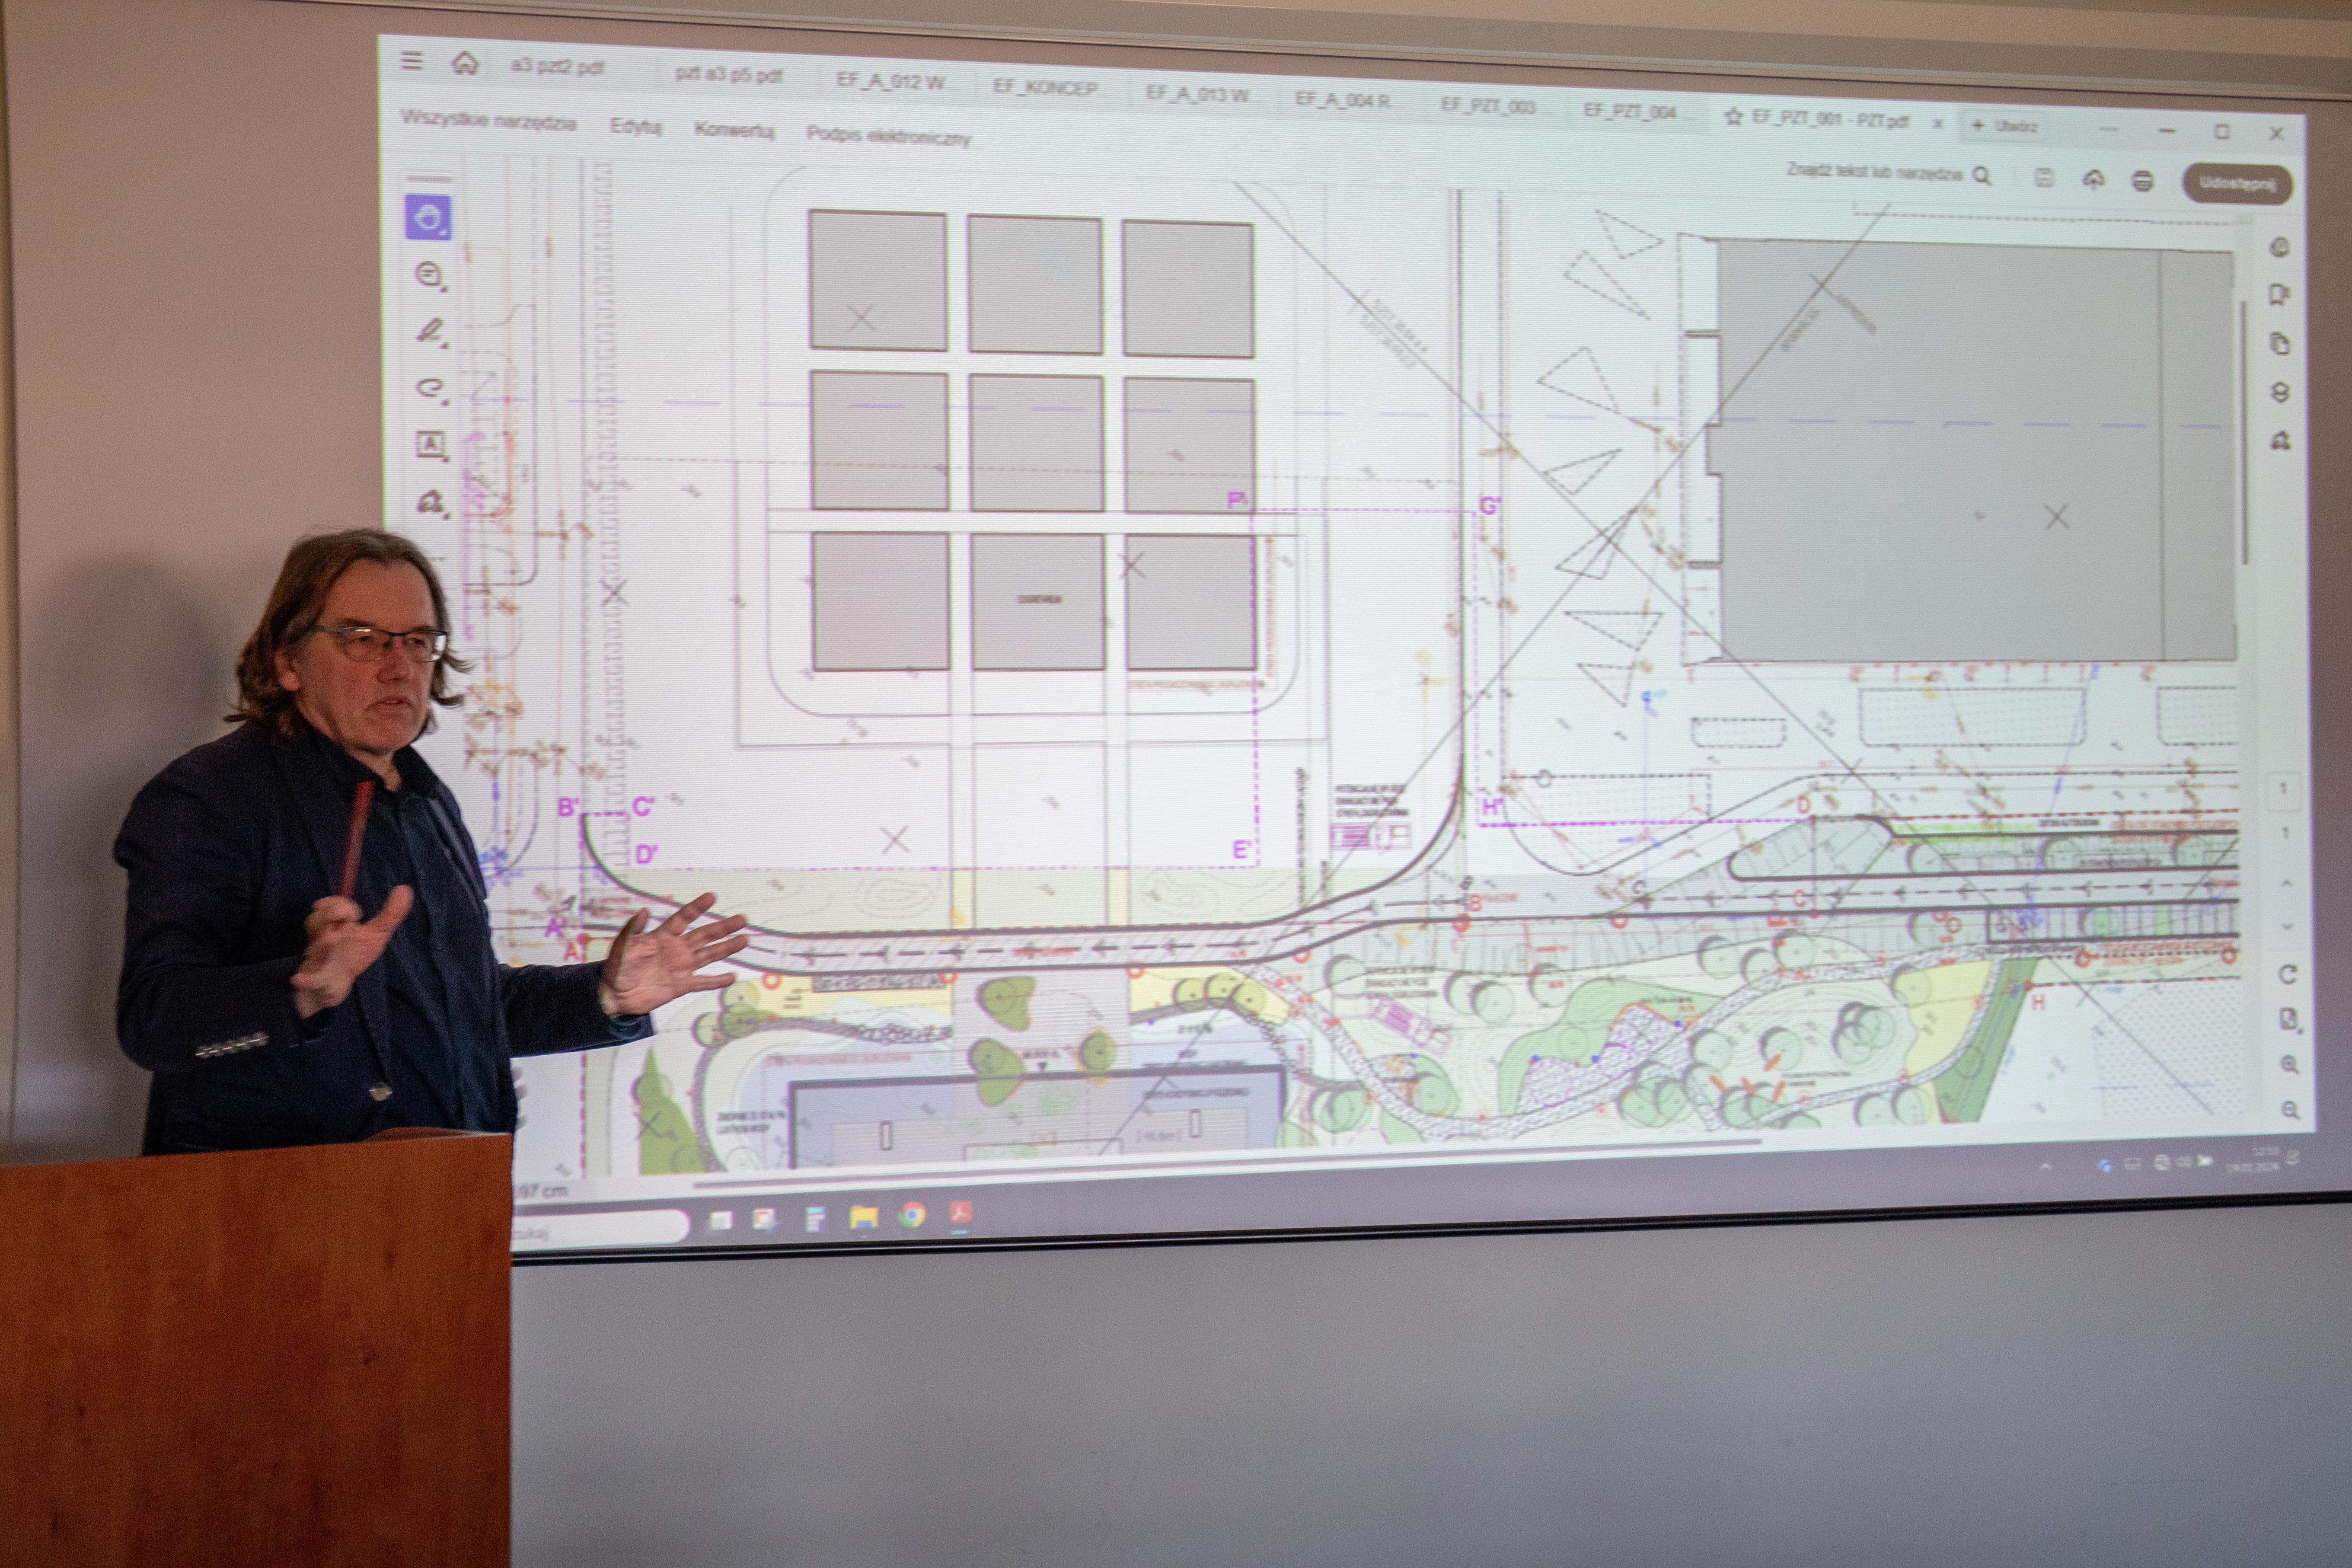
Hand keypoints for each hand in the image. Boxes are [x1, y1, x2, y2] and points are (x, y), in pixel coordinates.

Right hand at [292, 888, 412, 1017]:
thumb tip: (404, 888)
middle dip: (330, 914)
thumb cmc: (354, 954)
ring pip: (316, 948)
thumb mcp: (375, 935)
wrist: (335, 986)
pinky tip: (299, 979)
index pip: (331, 906)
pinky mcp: (317, 981)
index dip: (340, 904)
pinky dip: (306, 979)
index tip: (355, 914)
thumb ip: (389, 915)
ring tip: (331, 938)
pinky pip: (309, 979)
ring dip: (324, 943)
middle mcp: (323, 939)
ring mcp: (319, 959)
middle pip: (318, 921)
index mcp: (336, 925)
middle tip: (344, 916)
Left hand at [599, 893, 749, 1016]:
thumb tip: (644, 910)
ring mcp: (681, 968)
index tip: (711, 897)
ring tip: (744, 940)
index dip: (696, 908)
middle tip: (741, 919)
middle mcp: (676, 949)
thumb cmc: (617, 967)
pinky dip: (717, 980)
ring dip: (726, 948)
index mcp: (662, 937)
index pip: (683, 919)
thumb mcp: (622, 946)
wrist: (615, 994)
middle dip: (722, 927)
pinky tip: (731, 976)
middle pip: (704, 935)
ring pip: (709, 955)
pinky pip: (703, 982)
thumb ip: (632, 929)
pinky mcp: (681, 985)